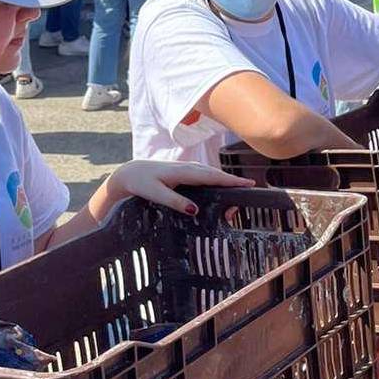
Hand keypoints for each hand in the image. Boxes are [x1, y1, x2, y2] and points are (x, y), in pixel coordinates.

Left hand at [102, 161, 254, 216]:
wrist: (129, 173)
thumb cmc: (140, 183)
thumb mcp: (154, 194)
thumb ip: (174, 201)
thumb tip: (194, 210)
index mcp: (183, 172)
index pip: (212, 176)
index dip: (231, 181)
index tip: (248, 184)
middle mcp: (188, 168)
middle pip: (215, 174)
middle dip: (233, 181)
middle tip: (250, 190)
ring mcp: (187, 169)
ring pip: (211, 173)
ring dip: (226, 180)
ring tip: (240, 188)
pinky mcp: (185, 172)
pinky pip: (206, 175)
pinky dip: (217, 179)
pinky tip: (221, 186)